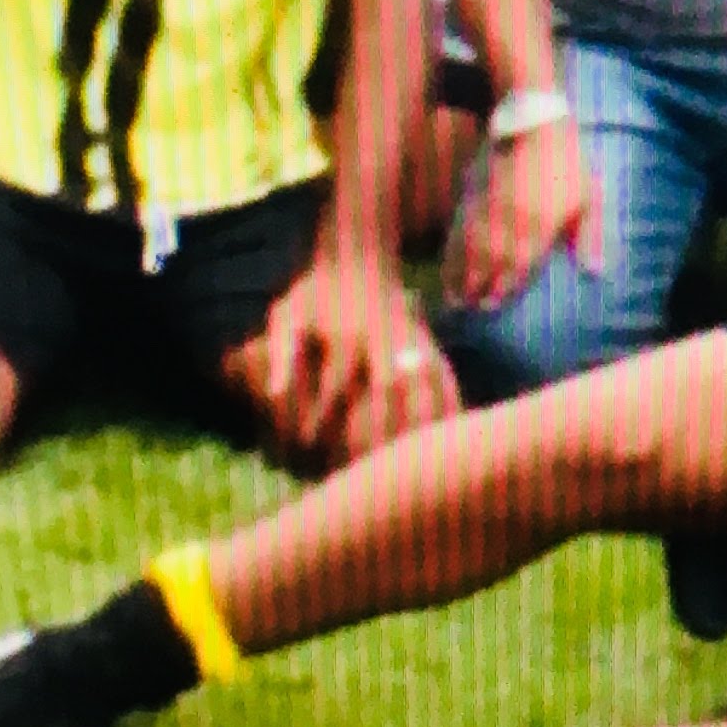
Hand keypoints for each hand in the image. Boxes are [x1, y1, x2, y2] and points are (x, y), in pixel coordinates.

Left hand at [254, 252, 459, 458]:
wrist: (356, 254)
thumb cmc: (314, 294)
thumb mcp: (288, 312)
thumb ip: (281, 352)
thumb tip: (274, 396)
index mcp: (348, 335)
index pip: (336, 388)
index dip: (322, 421)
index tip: (310, 449)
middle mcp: (383, 338)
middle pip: (389, 391)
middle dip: (381, 432)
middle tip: (372, 471)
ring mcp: (410, 339)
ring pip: (425, 386)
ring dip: (423, 424)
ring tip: (423, 466)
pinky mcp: (426, 341)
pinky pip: (444, 376)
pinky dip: (449, 403)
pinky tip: (451, 432)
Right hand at [441, 115, 596, 309]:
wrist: (534, 122)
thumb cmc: (567, 162)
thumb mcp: (588, 197)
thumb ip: (588, 236)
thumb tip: (594, 272)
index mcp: (541, 225)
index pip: (519, 265)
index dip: (505, 286)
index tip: (494, 304)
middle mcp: (512, 221)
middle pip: (492, 262)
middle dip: (481, 287)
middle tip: (473, 307)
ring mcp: (490, 208)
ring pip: (472, 249)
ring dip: (462, 274)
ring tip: (456, 297)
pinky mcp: (475, 194)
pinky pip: (461, 229)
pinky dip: (453, 249)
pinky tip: (449, 263)